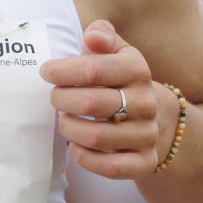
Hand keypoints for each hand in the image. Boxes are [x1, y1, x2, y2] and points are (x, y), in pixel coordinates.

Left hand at [41, 19, 170, 179]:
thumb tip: (93, 36)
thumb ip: (102, 36)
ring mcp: (147, 134)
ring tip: (63, 120)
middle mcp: (146, 103)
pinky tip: (74, 146)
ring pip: (97, 137)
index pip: (93, 69)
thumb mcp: (116, 52)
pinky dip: (85, 158)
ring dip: (69, 129)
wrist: (156, 116)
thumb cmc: (120, 80)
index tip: (46, 72)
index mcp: (137, 70)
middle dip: (61, 100)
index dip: (62, 71)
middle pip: (91, 103)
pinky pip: (111, 167)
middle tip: (54, 98)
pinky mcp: (145, 161)